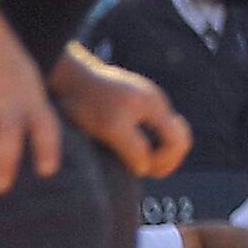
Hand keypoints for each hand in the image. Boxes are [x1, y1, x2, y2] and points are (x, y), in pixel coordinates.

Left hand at [56, 47, 189, 180]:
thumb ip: (133, 147)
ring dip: (154, 153)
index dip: (165, 161)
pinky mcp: (131, 104)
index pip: (178, 142)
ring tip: (132, 164)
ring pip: (162, 134)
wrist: (69, 76)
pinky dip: (143, 144)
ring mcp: (145, 102)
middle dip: (165, 159)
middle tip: (143, 171)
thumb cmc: (88, 101)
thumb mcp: (110, 127)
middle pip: (178, 139)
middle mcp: (156, 103)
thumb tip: (145, 168)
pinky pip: (149, 128)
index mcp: (156, 107)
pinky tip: (122, 150)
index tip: (142, 169)